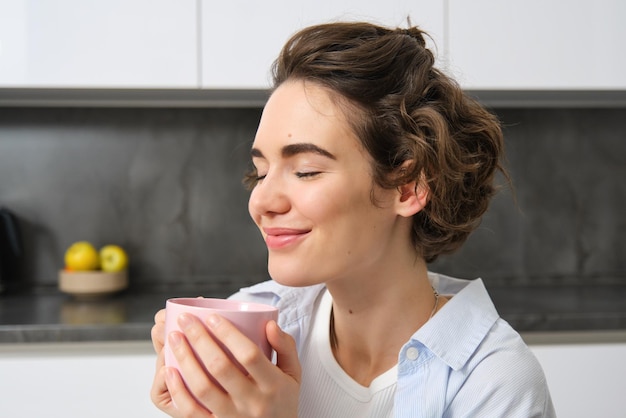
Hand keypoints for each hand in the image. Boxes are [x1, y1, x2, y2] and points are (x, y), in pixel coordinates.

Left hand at [151, 312, 300, 417]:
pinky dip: (178, 391)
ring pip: (202, 388)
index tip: (212, 317)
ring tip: (174, 338)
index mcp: (273, 385)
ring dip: (185, 360)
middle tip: (185, 321)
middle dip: (199, 339)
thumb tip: (269, 324)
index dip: (228, 334)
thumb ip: (285, 346)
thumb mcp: (293, 373)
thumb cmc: (282, 400)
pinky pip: (191, 412)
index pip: (249, 354)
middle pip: (221, 367)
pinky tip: (169, 371)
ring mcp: (232, 417)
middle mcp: (252, 402)